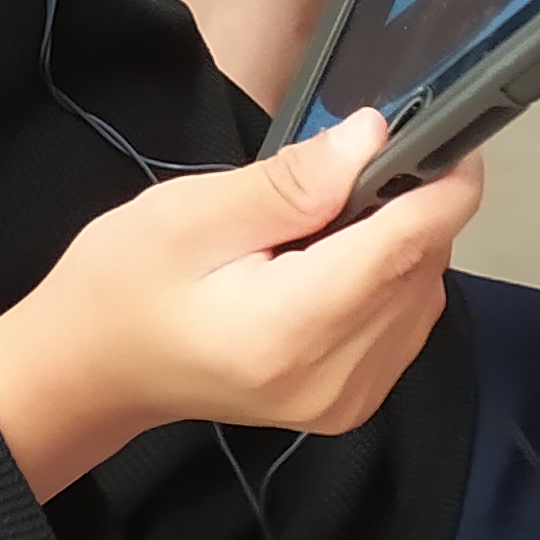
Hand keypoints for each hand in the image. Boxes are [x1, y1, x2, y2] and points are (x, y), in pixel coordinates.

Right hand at [0, 114, 482, 500]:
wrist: (91, 369)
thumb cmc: (123, 283)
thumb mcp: (189, 213)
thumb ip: (289, 182)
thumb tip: (371, 138)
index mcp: (289, 329)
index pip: (404, 249)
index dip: (442, 187)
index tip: (447, 135)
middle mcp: (333, 378)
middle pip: (421, 271)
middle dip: (409, 209)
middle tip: (354, 168)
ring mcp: (346, 401)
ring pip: (423, 296)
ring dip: (400, 245)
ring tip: (329, 219)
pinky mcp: (349, 404)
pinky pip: (405, 324)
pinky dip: (389, 280)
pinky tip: (337, 261)